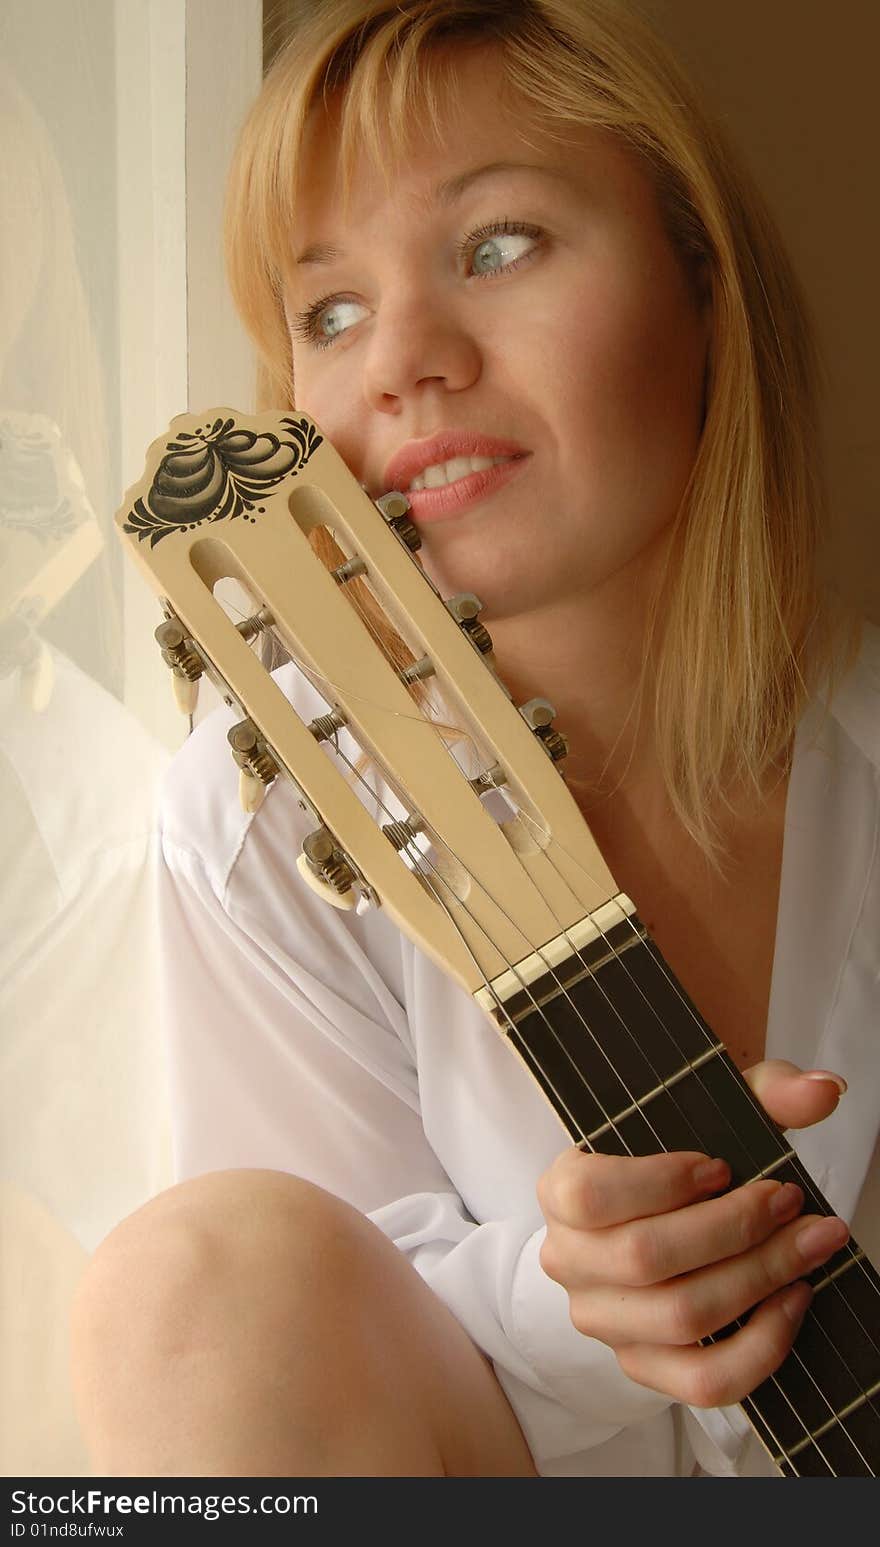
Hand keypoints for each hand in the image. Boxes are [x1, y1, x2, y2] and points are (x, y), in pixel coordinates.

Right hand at [536, 1060, 848, 1406]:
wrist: (661, 1216)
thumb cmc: (681, 1162)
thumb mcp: (712, 1110)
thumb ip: (765, 1089)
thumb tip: (823, 1091)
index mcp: (561, 1191)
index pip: (589, 1195)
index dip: (658, 1183)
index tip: (720, 1167)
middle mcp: (569, 1260)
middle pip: (645, 1258)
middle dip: (733, 1228)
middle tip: (788, 1200)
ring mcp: (603, 1321)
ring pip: (681, 1318)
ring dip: (760, 1278)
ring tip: (809, 1243)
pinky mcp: (643, 1366)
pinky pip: (704, 1380)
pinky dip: (762, 1345)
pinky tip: (793, 1299)